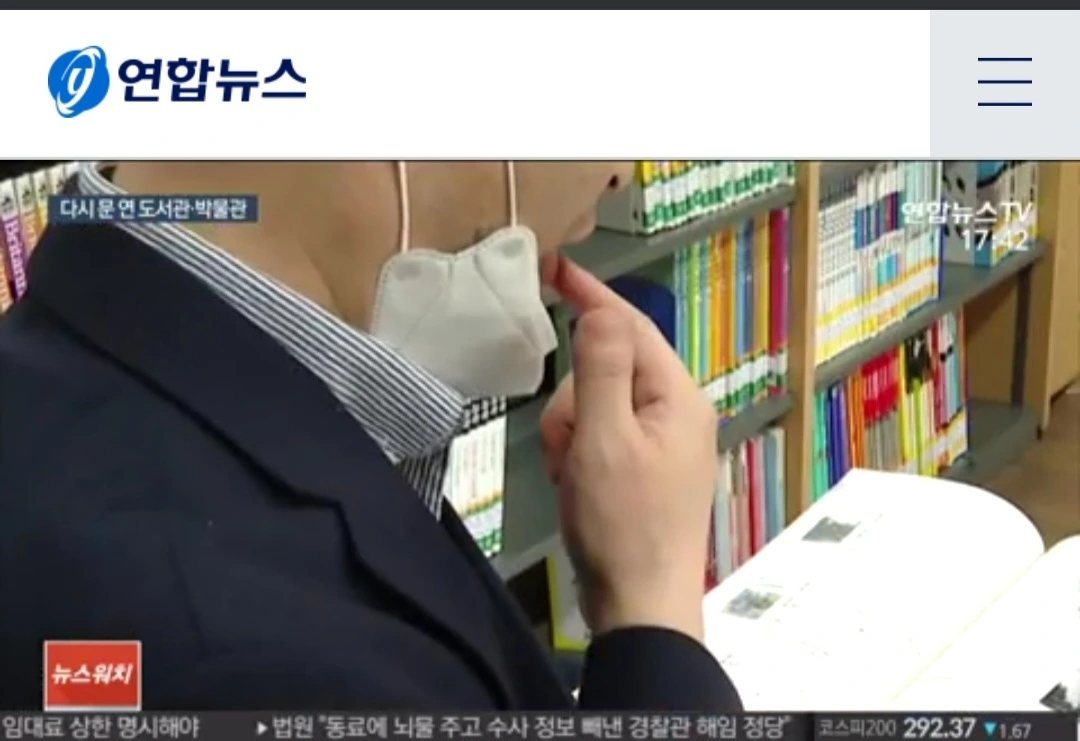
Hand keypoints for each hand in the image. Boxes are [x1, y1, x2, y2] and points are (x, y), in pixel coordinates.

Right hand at [539, 257, 718, 642]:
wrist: (642, 607)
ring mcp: (664, 445)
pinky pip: (603, 438)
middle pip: (610, 369)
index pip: (631, 327)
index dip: (592, 296)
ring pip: (599, 405)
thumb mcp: (603, 440)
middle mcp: (678, 414)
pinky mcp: (647, 471)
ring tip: (568, 474)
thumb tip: (601, 311)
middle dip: (574, 398)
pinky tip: (574, 485)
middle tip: (563, 446)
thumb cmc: (622, 524)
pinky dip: (579, 454)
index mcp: (678, 398)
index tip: (554, 267)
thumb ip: (601, 370)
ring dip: (572, 432)